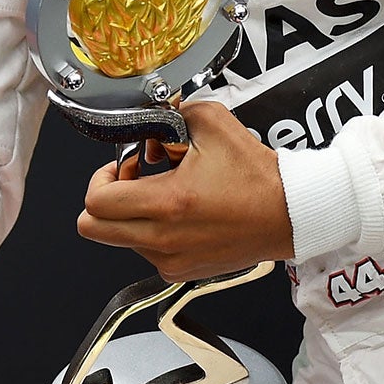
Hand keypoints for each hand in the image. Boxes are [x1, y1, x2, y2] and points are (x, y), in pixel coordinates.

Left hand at [76, 100, 292, 280]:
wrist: (290, 213)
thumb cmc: (258, 176)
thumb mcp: (212, 122)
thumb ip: (171, 111)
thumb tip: (149, 117)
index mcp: (167, 203)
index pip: (96, 203)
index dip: (101, 178)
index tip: (123, 165)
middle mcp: (164, 239)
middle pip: (93, 229)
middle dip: (103, 200)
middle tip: (131, 181)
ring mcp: (172, 260)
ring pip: (120, 239)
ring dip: (131, 214)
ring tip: (165, 192)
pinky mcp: (183, 271)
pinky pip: (146, 252)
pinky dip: (151, 231)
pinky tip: (180, 212)